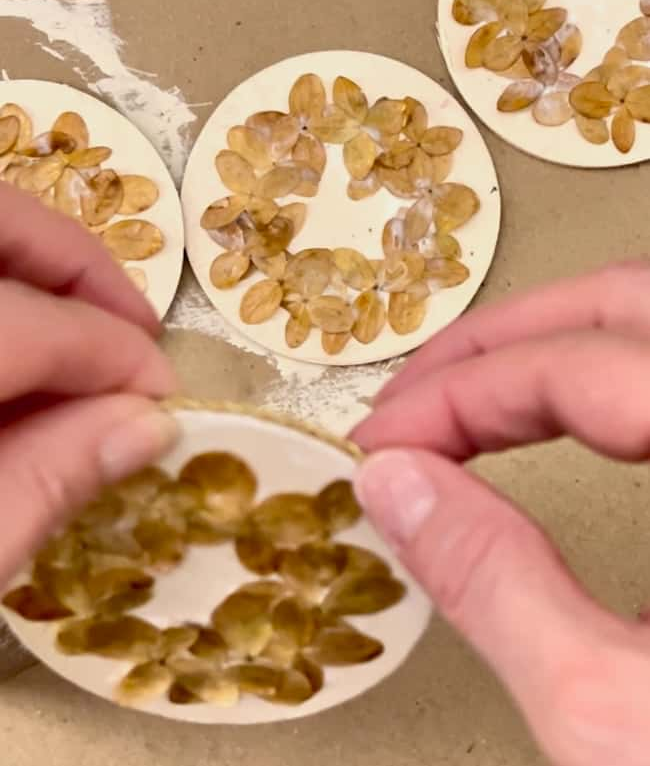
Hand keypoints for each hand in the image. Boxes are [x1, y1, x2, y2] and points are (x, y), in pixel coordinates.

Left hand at [0, 184, 177, 588]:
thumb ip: (49, 481)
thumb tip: (149, 425)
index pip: (37, 328)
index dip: (117, 357)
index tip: (163, 398)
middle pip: (0, 220)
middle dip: (78, 261)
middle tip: (131, 327)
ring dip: (40, 263)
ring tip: (84, 332)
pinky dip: (4, 286)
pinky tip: (25, 351)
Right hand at [352, 263, 649, 765]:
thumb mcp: (621, 725)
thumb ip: (494, 585)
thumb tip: (397, 486)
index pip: (588, 369)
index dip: (465, 392)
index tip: (387, 441)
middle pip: (634, 304)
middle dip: (502, 342)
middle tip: (416, 396)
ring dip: (549, 349)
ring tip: (463, 399)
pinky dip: (597, 388)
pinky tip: (547, 420)